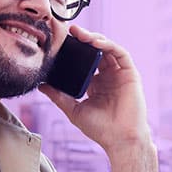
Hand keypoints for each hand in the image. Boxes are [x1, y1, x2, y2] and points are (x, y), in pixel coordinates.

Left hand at [38, 25, 152, 152]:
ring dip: (94, 38)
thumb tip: (40, 85)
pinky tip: (96, 42)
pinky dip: (108, 45)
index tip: (61, 42)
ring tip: (80, 34)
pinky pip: (120, 53)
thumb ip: (58, 96)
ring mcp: (119, 74)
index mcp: (95, 84)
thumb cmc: (100, 129)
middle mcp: (108, 76)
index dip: (74, 51)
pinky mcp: (130, 74)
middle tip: (69, 31)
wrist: (120, 139)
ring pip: (107, 48)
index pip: (84, 61)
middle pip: (95, 51)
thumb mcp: (73, 109)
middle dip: (83, 39)